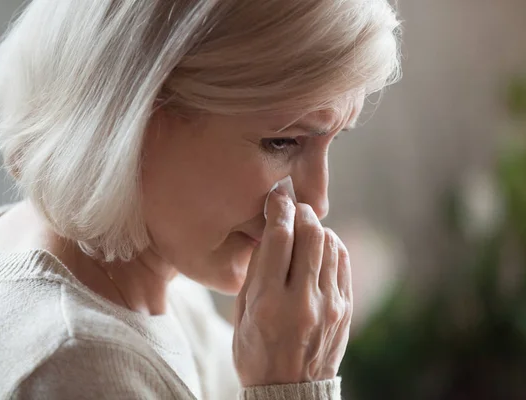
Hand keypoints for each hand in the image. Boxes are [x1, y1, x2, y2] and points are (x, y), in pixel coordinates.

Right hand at [233, 189, 352, 386]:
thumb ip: (256, 271)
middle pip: (311, 234)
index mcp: (268, 302)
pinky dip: (331, 247)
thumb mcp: (242, 313)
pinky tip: (320, 248)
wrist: (288, 390)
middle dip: (302, 212)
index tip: (277, 194)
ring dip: (317, 228)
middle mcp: (301, 300)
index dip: (278, 208)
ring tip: (305, 228)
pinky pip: (342, 263)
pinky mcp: (345, 310)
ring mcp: (329, 305)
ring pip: (329, 245)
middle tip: (294, 207)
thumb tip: (270, 232)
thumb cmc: (256, 350)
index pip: (278, 238)